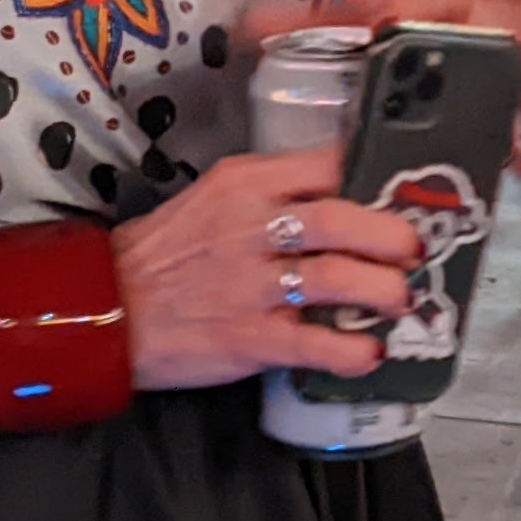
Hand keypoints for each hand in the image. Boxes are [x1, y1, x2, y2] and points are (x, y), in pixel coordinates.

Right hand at [108, 148, 422, 391]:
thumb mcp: (213, 198)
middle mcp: (251, 228)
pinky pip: (313, 344)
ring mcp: (250, 285)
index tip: (401, 192)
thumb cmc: (166, 252)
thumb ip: (271, 193)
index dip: (372, 178)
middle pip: (341, 221)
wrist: (106, 308)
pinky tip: (370, 354)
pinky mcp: (248, 337)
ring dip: (383, 291)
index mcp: (244, 185)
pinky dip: (350, 351)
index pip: (324, 166)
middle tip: (414, 250)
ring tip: (402, 300)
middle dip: (391, 236)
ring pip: (336, 279)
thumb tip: (341, 195)